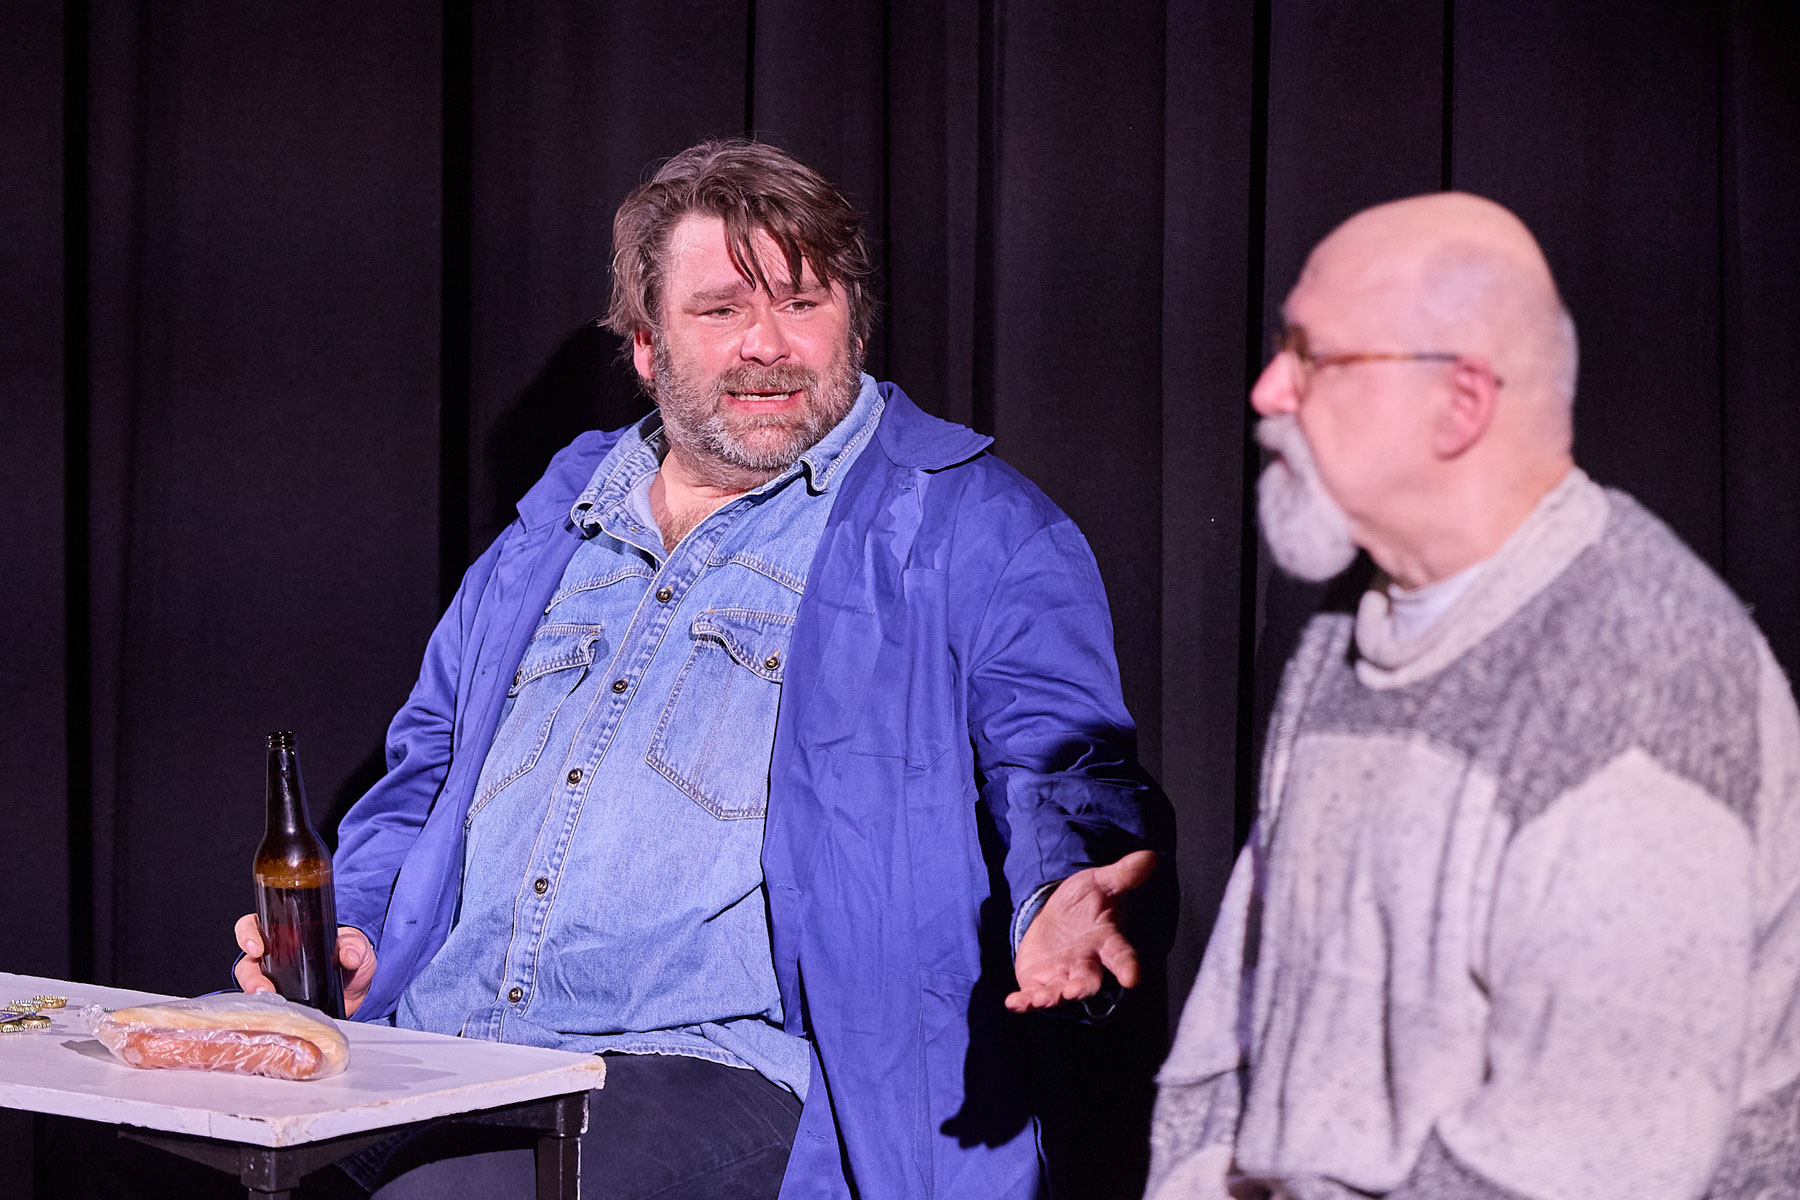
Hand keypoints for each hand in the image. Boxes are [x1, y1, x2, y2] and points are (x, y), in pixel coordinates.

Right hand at [234, 914, 377, 1017]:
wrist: (360, 990)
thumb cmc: (354, 960)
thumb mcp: (358, 947)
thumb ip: (355, 947)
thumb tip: (348, 955)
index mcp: (286, 934)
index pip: (255, 926)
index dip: (247, 934)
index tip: (257, 948)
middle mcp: (274, 957)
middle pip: (247, 962)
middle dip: (250, 975)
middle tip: (262, 986)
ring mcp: (274, 981)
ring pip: (251, 986)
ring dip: (255, 994)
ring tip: (270, 1000)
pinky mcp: (280, 1003)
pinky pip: (264, 1006)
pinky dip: (265, 1010)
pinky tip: (276, 1013)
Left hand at [1005, 849, 1157, 1012]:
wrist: (1058, 914)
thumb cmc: (1086, 902)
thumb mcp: (1100, 883)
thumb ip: (1122, 875)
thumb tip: (1149, 857)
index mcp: (1106, 942)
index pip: (1121, 956)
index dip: (1128, 967)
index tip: (1133, 978)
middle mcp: (1087, 965)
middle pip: (1088, 982)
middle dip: (1082, 989)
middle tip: (1076, 993)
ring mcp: (1063, 977)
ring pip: (1059, 993)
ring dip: (1050, 998)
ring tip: (1041, 1001)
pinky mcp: (1040, 982)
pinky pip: (1033, 995)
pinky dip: (1024, 1002)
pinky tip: (1014, 1003)